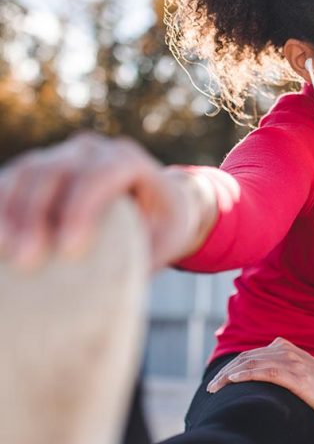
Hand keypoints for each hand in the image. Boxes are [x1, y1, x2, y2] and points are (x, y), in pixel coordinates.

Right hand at [0, 132, 211, 271]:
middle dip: (36, 214)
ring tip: (6, 253)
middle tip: (27, 261)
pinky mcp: (40, 167)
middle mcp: (93, 150)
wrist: (157, 200)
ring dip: (10, 211)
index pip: (100, 176)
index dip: (81, 209)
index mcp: (129, 161)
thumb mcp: (166, 241)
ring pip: (27, 171)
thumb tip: (117, 293)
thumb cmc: (164, 225)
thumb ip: (145, 257)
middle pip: (56, 171)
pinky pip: (11, 179)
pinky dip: (1, 206)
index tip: (70, 250)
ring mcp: (62, 154)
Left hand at [206, 338, 313, 423]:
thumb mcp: (301, 372)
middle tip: (211, 388)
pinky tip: (233, 380)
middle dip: (225, 371)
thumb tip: (261, 376)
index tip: (218, 381)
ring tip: (214, 387)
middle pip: (247, 357)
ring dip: (229, 375)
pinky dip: (246, 374)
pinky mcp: (296, 377)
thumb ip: (283, 367)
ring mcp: (292, 363)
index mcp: (287, 348)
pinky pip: (266, 372)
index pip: (251, 354)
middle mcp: (287, 351)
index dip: (232, 366)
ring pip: (252, 363)